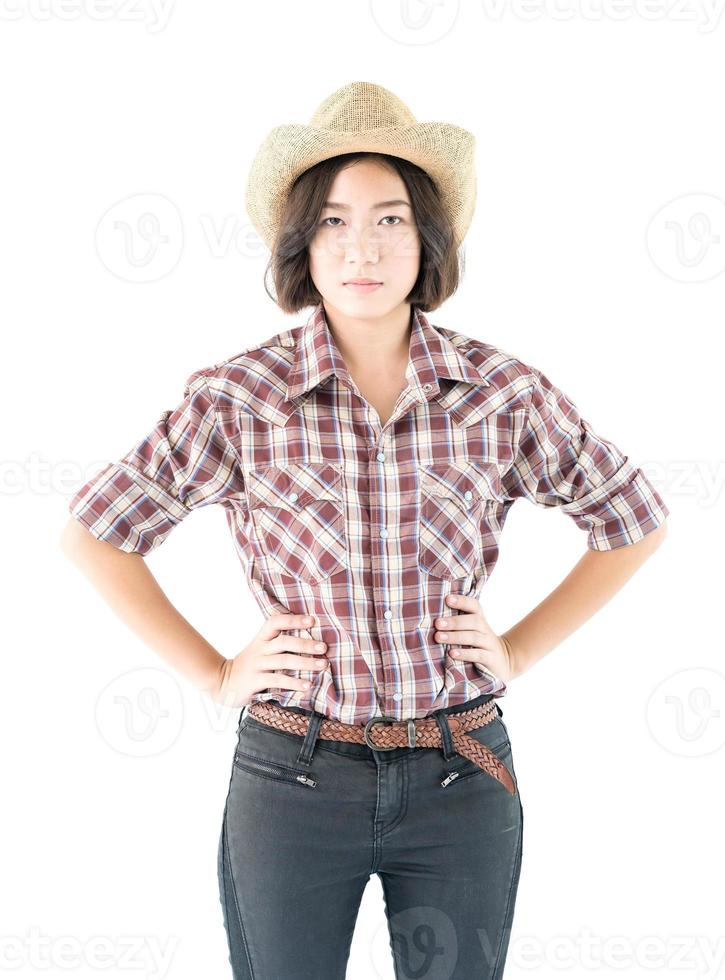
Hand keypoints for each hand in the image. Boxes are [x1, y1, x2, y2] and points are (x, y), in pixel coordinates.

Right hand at [210, 609, 328, 707]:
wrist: (221, 682)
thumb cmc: (249, 666)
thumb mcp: (259, 650)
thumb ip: (277, 644)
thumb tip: (310, 641)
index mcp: (261, 639)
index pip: (275, 622)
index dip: (293, 620)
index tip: (312, 620)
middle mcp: (259, 650)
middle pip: (284, 642)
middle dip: (305, 644)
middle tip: (324, 647)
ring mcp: (257, 665)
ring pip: (283, 661)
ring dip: (305, 663)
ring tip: (322, 665)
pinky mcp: (255, 681)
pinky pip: (277, 680)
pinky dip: (294, 683)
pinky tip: (307, 685)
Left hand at [434, 593, 516, 682]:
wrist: (503, 661)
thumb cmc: (477, 644)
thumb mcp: (471, 631)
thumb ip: (456, 623)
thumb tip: (428, 617)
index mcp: (479, 619)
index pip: (474, 605)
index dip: (462, 601)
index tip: (447, 599)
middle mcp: (485, 629)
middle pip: (473, 621)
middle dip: (454, 622)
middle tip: (437, 623)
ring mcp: (489, 644)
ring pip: (473, 637)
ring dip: (455, 637)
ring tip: (439, 637)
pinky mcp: (491, 659)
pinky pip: (478, 655)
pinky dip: (465, 653)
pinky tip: (452, 653)